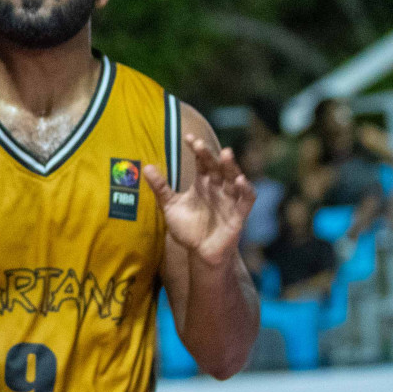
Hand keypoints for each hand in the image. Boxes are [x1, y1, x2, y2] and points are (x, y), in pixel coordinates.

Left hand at [144, 136, 254, 267]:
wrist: (200, 253)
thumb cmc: (188, 229)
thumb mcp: (170, 206)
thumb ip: (160, 188)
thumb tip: (146, 167)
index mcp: (203, 183)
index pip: (202, 161)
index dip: (197, 150)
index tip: (188, 138)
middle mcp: (218, 188)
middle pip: (217, 167)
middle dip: (210, 155)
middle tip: (200, 145)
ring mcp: (229, 200)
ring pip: (234, 178)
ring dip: (231, 166)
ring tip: (227, 153)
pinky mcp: (238, 214)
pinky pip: (246, 199)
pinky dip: (246, 189)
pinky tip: (240, 180)